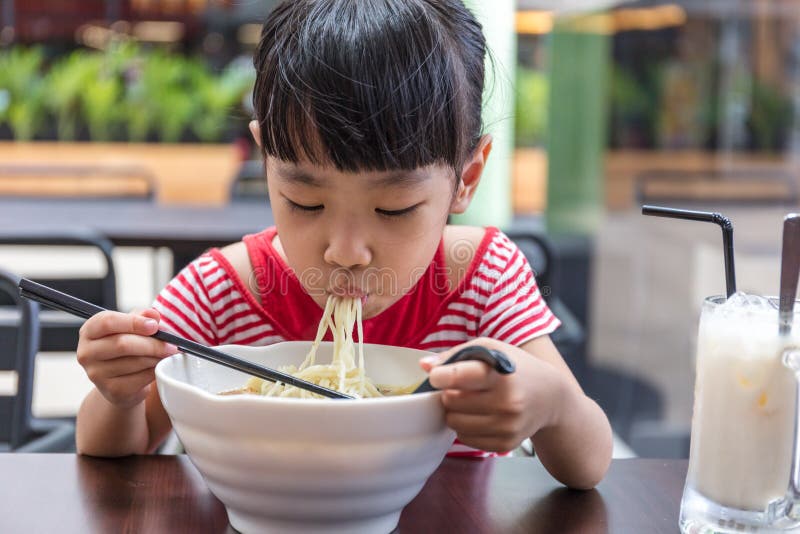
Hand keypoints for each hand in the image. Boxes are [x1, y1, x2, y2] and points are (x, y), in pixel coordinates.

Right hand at [77, 309, 178, 408]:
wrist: (121, 381)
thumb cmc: (126, 348)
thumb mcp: (131, 328)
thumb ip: (141, 317)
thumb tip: (153, 315)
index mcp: (89, 331)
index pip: (107, 322)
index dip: (134, 322)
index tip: (154, 326)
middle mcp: (87, 353)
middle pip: (122, 344)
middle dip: (152, 343)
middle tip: (171, 344)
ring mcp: (96, 374)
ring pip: (134, 362)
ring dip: (156, 357)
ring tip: (167, 354)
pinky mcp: (112, 390)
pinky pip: (140, 378)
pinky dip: (154, 371)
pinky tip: (158, 367)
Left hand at [420, 337, 569, 452]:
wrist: (551, 397)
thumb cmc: (515, 368)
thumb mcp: (491, 349)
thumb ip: (455, 355)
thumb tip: (424, 366)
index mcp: (501, 373)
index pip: (460, 376)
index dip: (440, 376)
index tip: (436, 376)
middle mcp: (506, 402)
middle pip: (450, 401)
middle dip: (449, 393)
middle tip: (461, 388)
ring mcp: (507, 426)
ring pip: (454, 423)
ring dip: (454, 411)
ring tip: (469, 401)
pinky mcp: (506, 443)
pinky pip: (465, 439)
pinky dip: (465, 427)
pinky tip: (480, 416)